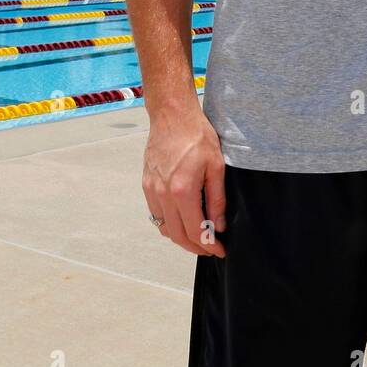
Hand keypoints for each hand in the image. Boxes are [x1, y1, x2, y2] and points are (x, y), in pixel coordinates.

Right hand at [142, 103, 226, 256]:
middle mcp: (163, 195)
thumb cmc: (196, 135)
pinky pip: (156, 214)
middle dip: (195, 247)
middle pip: (177, 235)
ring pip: (164, 228)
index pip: (195, 231)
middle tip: (210, 247)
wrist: (172, 116)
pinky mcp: (147, 185)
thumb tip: (218, 225)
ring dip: (181, 237)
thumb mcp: (216, 166)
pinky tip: (183, 218)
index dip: (208, 245)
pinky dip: (169, 223)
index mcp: (182, 191)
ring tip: (198, 236)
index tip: (219, 250)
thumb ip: (217, 199)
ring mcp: (152, 190)